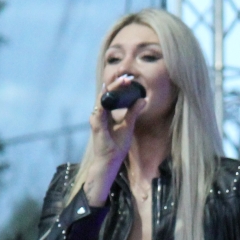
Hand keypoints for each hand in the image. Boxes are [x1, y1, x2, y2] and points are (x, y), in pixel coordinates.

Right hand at [83, 75, 147, 204]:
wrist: (109, 162)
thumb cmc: (116, 146)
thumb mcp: (128, 127)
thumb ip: (133, 113)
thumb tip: (143, 99)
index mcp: (107, 114)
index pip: (111, 96)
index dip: (119, 86)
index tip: (129, 79)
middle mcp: (99, 114)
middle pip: (106, 94)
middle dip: (116, 84)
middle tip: (128, 77)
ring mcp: (96, 119)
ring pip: (103, 99)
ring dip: (112, 89)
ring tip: (123, 82)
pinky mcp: (96, 125)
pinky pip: (100, 110)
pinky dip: (106, 100)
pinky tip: (111, 92)